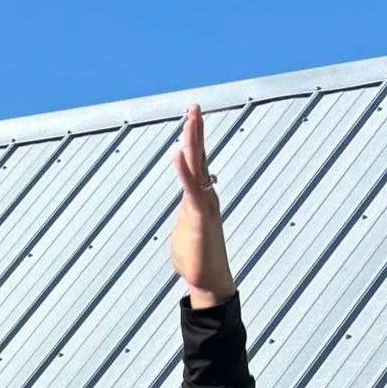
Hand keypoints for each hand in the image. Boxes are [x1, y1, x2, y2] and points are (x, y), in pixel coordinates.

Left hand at [169, 104, 235, 307]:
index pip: (196, 163)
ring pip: (197, 168)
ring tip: (190, 120)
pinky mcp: (200, 217)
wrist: (208, 279)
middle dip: (196, 132)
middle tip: (194, 107)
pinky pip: (191, 190)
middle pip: (199, 157)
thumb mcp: (186, 229)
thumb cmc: (196, 258)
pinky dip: (184, 172)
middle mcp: (205, 196)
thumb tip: (185, 209)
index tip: (191, 118)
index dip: (193, 141)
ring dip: (193, 143)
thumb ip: (186, 214)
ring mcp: (204, 205)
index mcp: (199, 197)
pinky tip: (178, 155)